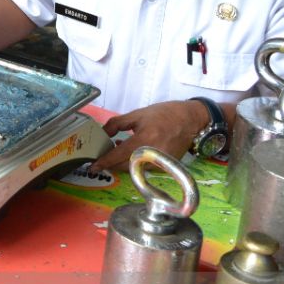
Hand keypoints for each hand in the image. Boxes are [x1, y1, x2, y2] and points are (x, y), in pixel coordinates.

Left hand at [89, 100, 210, 171]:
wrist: (190, 119)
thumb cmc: (163, 114)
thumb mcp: (137, 115)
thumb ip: (116, 124)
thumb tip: (103, 134)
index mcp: (144, 139)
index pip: (119, 156)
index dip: (105, 162)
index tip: (93, 166)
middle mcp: (153, 154)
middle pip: (125, 166)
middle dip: (111, 164)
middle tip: (102, 157)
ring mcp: (160, 162)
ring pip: (135, 169)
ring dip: (123, 163)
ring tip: (117, 151)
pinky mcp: (165, 166)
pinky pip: (144, 168)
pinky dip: (135, 163)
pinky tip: (131, 153)